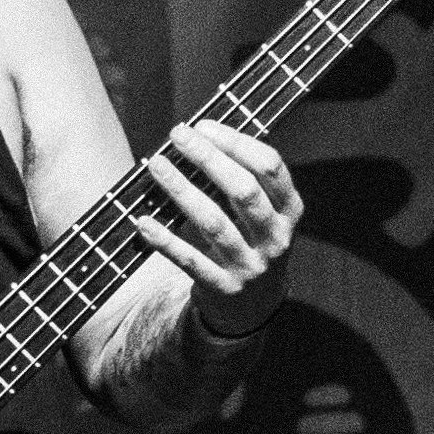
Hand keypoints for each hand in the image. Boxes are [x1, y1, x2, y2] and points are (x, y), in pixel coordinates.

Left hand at [135, 119, 300, 317]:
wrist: (254, 307)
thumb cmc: (252, 241)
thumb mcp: (265, 213)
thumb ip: (244, 179)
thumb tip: (199, 137)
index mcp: (290, 210)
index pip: (269, 167)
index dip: (236, 142)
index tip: (204, 126)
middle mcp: (275, 237)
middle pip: (243, 190)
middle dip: (208, 158)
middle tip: (177, 134)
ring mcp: (251, 264)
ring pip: (214, 223)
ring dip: (182, 190)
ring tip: (155, 164)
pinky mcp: (224, 287)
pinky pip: (191, 261)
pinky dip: (166, 241)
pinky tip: (144, 221)